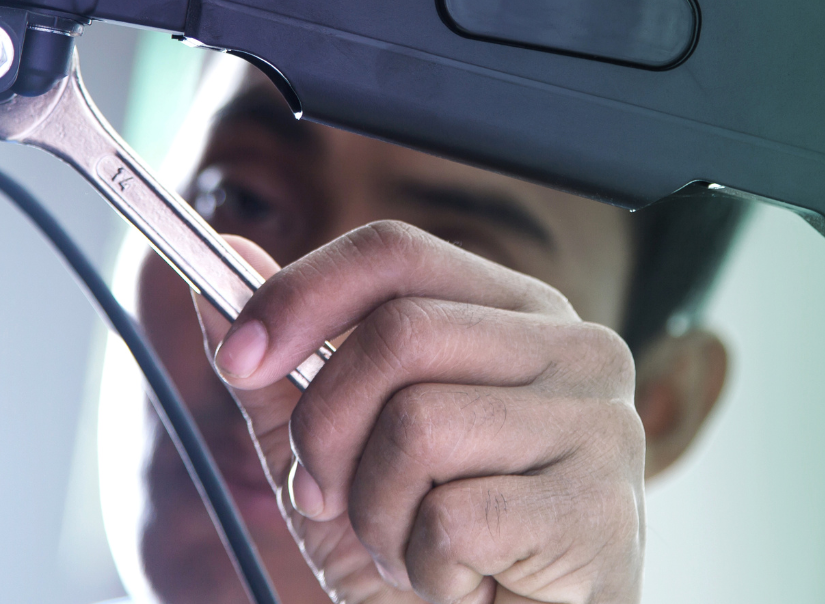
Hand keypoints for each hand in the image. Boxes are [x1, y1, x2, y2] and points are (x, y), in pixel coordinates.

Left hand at [196, 221, 645, 603]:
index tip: (239, 357)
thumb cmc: (444, 555)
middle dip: (326, 430)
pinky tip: (463, 586)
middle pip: (396, 334)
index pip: (396, 253)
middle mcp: (574, 349)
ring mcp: (599, 425)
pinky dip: (426, 570)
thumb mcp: (342, 457)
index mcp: (516, 313)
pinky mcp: (597, 512)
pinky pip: (454, 519)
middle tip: (326, 497)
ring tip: (414, 551)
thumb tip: (224, 263)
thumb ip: (288, 369)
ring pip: (418, 426)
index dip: (301, 294)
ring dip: (379, 515)